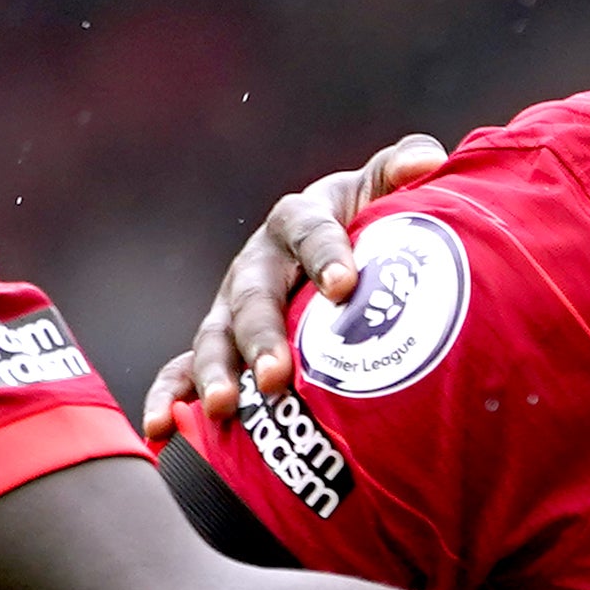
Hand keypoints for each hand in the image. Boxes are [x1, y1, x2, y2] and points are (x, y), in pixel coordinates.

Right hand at [147, 132, 450, 435]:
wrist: (331, 260)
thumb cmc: (362, 227)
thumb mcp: (378, 195)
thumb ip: (400, 173)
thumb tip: (429, 161)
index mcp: (299, 221)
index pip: (309, 231)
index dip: (325, 255)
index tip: (344, 286)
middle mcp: (257, 263)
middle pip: (253, 295)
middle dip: (261, 334)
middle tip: (277, 373)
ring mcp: (230, 307)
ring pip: (214, 337)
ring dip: (216, 372)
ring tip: (225, 406)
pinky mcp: (215, 345)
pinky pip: (182, 371)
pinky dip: (169, 397)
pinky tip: (160, 429)